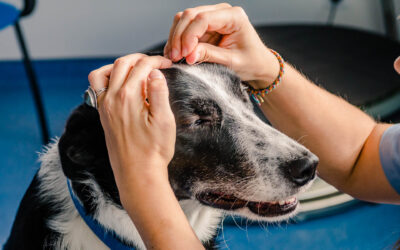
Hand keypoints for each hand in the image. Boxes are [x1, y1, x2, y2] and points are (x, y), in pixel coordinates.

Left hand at [88, 54, 173, 193]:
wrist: (137, 173)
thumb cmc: (154, 150)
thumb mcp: (164, 121)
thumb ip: (159, 92)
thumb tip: (154, 72)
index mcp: (129, 97)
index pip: (142, 67)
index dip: (157, 61)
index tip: (168, 64)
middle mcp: (112, 98)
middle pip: (122, 64)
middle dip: (140, 58)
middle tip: (156, 62)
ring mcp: (104, 106)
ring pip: (105, 72)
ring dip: (120, 64)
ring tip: (136, 68)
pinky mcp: (102, 114)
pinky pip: (97, 87)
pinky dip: (107, 77)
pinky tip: (120, 84)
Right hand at [164, 4, 279, 87]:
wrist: (258, 64)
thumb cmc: (251, 62)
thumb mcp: (232, 62)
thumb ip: (210, 55)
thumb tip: (188, 55)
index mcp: (234, 16)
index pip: (203, 19)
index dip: (189, 36)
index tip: (184, 54)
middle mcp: (222, 12)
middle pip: (190, 15)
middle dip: (179, 37)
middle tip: (175, 57)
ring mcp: (212, 17)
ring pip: (184, 20)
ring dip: (176, 38)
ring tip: (173, 57)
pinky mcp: (205, 26)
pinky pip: (185, 28)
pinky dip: (177, 40)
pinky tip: (175, 54)